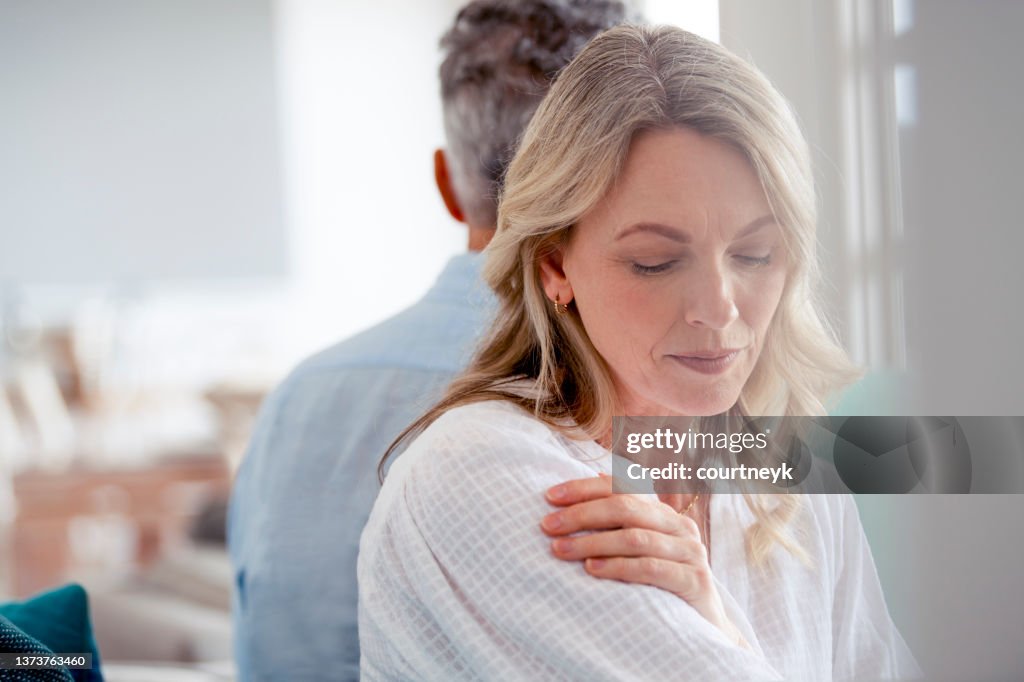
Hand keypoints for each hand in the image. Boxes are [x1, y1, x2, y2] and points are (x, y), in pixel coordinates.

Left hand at [541, 474, 747, 647]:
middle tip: (547, 526)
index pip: (622, 487)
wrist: (705, 631)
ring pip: (634, 537)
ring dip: (592, 542)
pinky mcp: (694, 580)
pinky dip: (617, 567)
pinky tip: (591, 570)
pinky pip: (650, 568)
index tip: (549, 497)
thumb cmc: (661, 588)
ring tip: (560, 550)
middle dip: (581, 514)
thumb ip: (620, 522)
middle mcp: (680, 526)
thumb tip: (585, 482)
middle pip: (625, 508)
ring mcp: (690, 552)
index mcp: (664, 514)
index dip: (584, 488)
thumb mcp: (640, 551)